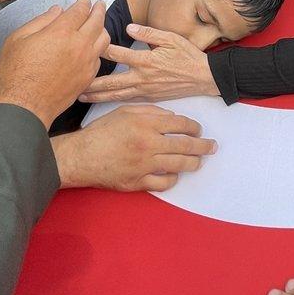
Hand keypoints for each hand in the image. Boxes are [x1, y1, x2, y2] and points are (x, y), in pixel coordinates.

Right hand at [0, 0, 109, 127]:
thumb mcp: (18, 38)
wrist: (25, 106)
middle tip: (99, 4)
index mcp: (61, 32)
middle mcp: (79, 45)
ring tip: (99, 24)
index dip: (83, 2)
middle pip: (97, 21)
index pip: (80, 11)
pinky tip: (93, 48)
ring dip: (102, 28)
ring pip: (104, 39)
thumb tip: (57, 10)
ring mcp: (86, 62)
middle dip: (99, 10)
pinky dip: (99, 48)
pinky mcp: (88, 78)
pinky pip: (99, 58)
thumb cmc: (16, 72)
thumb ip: (40, 21)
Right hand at [53, 105, 216, 190]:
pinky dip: (173, 178)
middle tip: (212, 146)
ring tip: (199, 161)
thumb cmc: (101, 132)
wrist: (80, 157)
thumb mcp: (124, 112)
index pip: (180, 124)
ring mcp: (144, 166)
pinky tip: (175, 174)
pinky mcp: (138, 183)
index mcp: (145, 124)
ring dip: (194, 162)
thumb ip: (150, 111)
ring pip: (179, 165)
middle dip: (203, 146)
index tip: (199, 129)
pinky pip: (164, 183)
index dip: (194, 127)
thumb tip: (172, 117)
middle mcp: (148, 144)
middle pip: (185, 146)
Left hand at [84, 23, 217, 101]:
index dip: (101, 49)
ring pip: (116, 95)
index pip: (118, 55)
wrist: (204, 77)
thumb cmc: (188, 56)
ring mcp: (145, 90)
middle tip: (73, 83)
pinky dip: (112, 101)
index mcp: (147, 60)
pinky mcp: (149, 97)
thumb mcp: (171, 38)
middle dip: (91, 83)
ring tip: (80, 96)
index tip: (85, 45)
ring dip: (97, 96)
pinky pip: (127, 100)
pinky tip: (102, 102)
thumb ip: (148, 33)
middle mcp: (143, 78)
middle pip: (111, 82)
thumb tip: (129, 27)